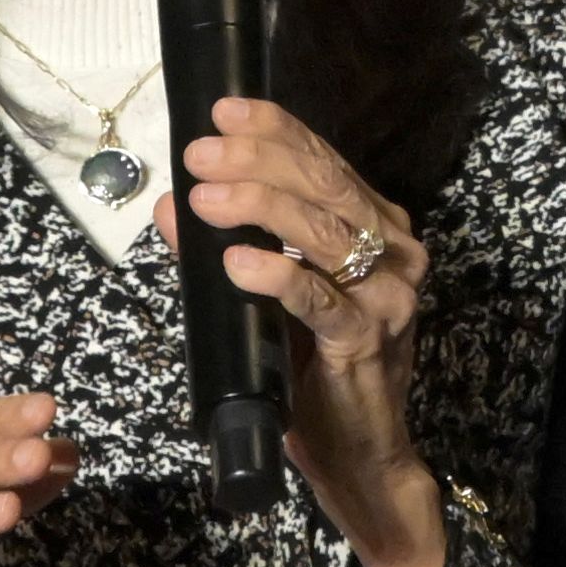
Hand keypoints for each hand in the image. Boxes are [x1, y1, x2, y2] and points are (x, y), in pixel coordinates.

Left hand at [160, 95, 447, 566]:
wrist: (361, 455)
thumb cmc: (315, 372)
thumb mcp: (265, 299)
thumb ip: (224, 247)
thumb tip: (171, 203)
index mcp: (375, 228)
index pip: (324, 160)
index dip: (274, 129)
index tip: (222, 111)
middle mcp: (394, 251)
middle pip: (325, 185)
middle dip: (258, 160)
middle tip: (200, 153)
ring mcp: (388, 296)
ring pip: (324, 232)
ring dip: (260, 208)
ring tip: (205, 198)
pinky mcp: (367, 342)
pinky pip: (319, 300)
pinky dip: (277, 276)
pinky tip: (237, 263)